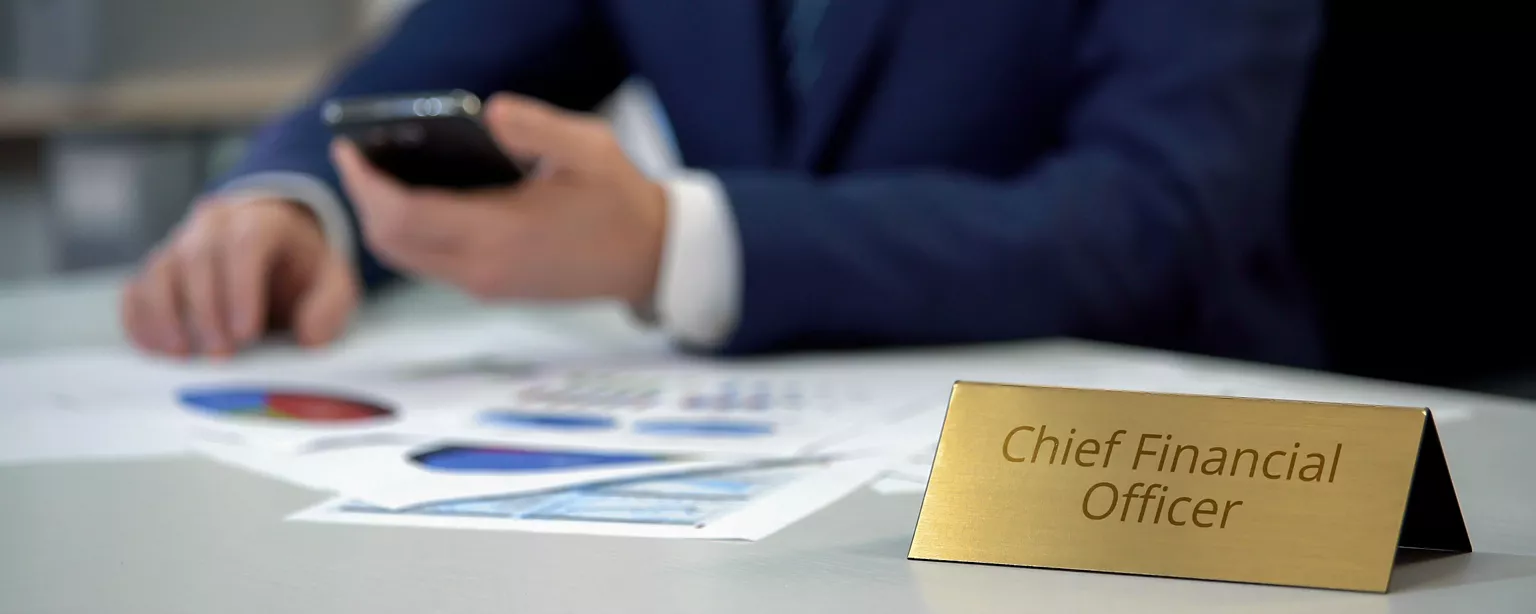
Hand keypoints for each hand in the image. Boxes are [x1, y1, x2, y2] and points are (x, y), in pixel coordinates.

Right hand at [120, 198, 360, 357]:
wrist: (276, 255)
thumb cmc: (302, 272)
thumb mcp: (333, 283)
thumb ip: (329, 306)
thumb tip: (309, 337)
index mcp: (261, 221)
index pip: (245, 244)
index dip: (241, 289)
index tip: (247, 333)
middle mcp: (213, 225)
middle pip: (197, 257)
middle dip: (206, 310)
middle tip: (221, 354)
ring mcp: (179, 245)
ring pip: (159, 271)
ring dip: (165, 316)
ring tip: (183, 355)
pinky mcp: (158, 272)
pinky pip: (136, 290)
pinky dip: (139, 320)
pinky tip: (156, 349)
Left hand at [332, 93, 666, 306]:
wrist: (651, 259)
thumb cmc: (622, 200)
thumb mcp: (591, 149)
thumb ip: (537, 127)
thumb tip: (488, 114)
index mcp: (501, 232)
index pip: (403, 215)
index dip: (365, 184)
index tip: (350, 149)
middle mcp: (483, 268)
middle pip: (391, 242)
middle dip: (363, 200)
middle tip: (357, 158)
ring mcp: (486, 284)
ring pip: (405, 257)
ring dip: (383, 219)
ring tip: (380, 175)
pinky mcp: (491, 287)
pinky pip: (429, 263)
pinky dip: (409, 232)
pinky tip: (418, 196)